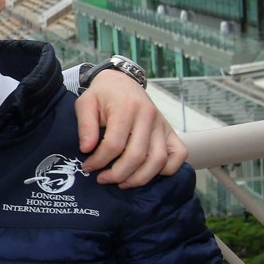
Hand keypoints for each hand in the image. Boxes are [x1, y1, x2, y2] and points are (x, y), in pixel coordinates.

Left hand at [75, 69, 185, 187]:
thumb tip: (86, 149)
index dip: (99, 161)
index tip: (88, 167)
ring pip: (158, 160)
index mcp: (126, 108)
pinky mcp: (170, 131)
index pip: (114, 144)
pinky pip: (178, 155)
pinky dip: (167, 169)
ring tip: (121, 182)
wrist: (122, 81)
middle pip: (137, 156)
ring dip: (139, 178)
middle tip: (102, 179)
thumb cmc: (102, 95)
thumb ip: (85, 126)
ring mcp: (162, 125)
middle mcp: (148, 116)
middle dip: (117, 174)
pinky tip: (146, 173)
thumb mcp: (85, 103)